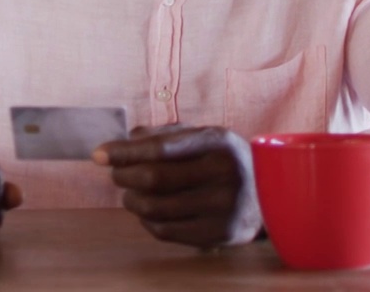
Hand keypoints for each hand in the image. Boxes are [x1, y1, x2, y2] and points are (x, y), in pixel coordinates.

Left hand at [94, 125, 261, 247]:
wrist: (270, 194)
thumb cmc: (225, 160)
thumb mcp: (204, 137)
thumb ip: (165, 134)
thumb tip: (126, 139)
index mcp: (218, 142)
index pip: (162, 147)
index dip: (125, 151)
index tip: (99, 153)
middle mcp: (224, 173)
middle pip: (154, 179)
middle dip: (124, 175)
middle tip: (115, 173)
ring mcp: (223, 207)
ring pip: (155, 208)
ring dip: (131, 200)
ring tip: (130, 192)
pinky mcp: (219, 234)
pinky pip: (165, 231)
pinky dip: (146, 220)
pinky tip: (148, 210)